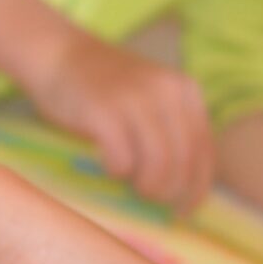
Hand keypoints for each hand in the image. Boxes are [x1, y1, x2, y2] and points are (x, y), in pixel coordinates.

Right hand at [26, 38, 213, 210]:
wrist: (59, 53)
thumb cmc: (105, 86)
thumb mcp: (151, 96)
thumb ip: (172, 128)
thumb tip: (187, 187)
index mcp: (184, 89)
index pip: (204, 150)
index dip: (197, 187)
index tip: (185, 210)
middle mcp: (165, 91)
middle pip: (182, 162)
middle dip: (168, 191)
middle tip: (150, 197)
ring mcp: (134, 100)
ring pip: (158, 165)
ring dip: (146, 186)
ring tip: (131, 183)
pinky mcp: (104, 112)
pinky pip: (123, 161)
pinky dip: (117, 171)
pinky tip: (108, 162)